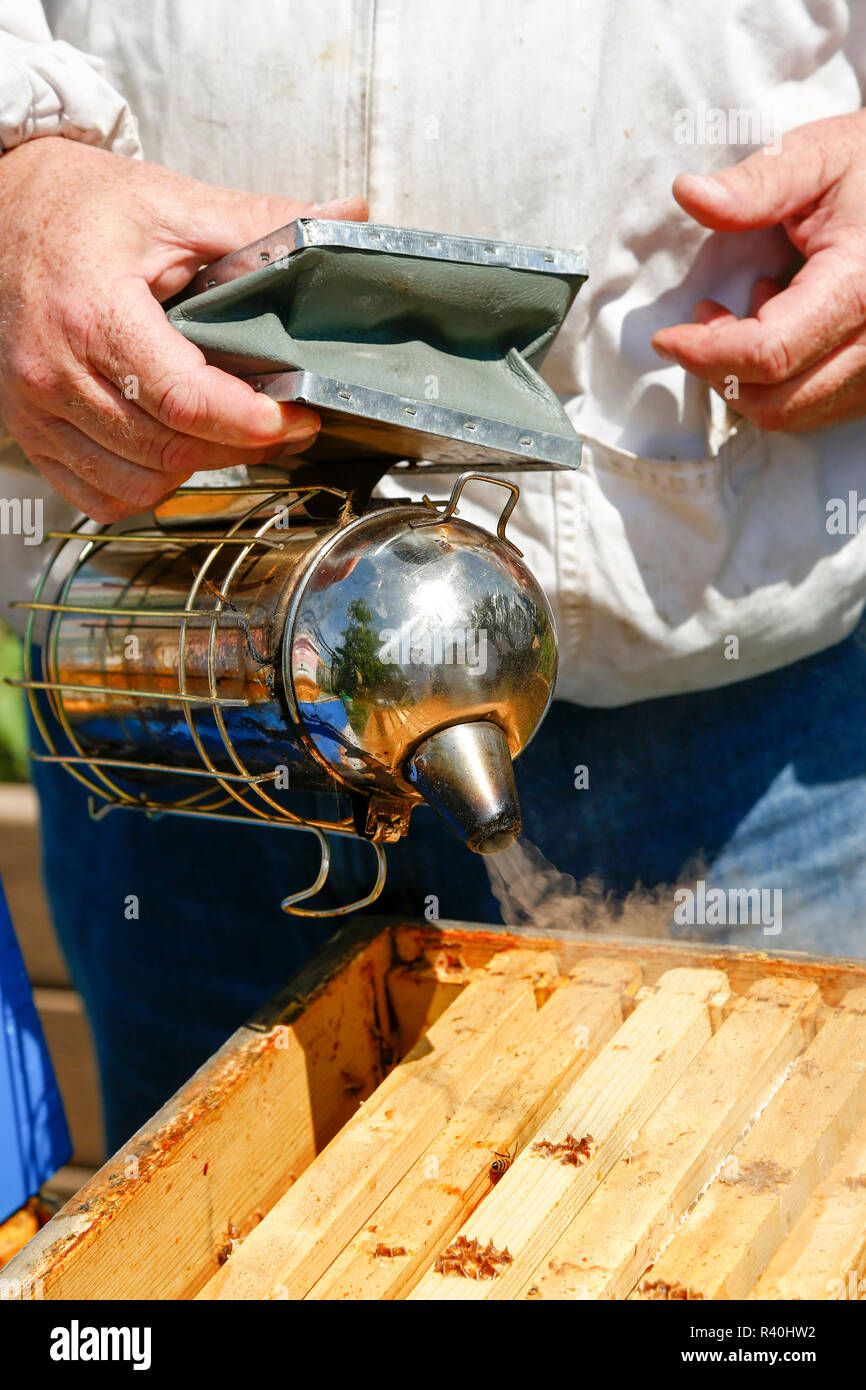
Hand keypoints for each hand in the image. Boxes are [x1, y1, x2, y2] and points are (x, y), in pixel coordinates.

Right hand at [0, 137, 366, 519]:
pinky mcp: (30, 432)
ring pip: (134, 485)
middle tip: (280, 423)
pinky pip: (95, 495)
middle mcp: (55, 370)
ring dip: (192, 471)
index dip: (251, 422)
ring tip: (224, 433)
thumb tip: (348, 217)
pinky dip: (141, 487)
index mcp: (93, 312)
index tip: (296, 415)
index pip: (184, 399)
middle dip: (237, 447)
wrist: (2, 209)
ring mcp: (36, 409)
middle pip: (166, 450)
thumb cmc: (81, 208)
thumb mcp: (175, 205)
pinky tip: (167, 450)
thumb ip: (262, 223)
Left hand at [652, 110, 865, 432]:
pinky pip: (821, 405)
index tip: (668, 337)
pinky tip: (778, 325)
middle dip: (721, 372)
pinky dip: (783, 382)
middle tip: (699, 323)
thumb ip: (757, 184)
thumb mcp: (819, 156)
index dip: (706, 354)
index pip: (768, 354)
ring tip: (740, 317)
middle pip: (778, 401)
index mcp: (859, 286)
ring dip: (749, 381)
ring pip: (797, 412)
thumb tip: (690, 194)